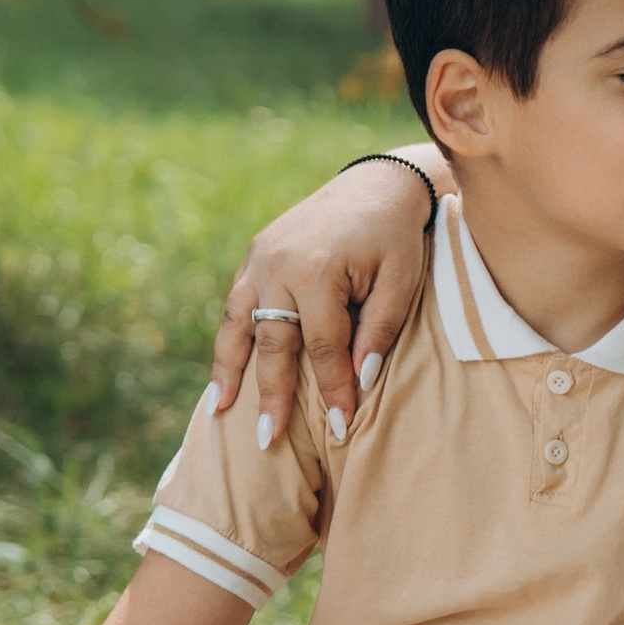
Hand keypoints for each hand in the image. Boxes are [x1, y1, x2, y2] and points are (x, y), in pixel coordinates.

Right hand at [208, 160, 433, 446]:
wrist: (376, 184)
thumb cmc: (396, 237)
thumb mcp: (402, 281)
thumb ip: (379, 330)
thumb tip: (360, 380)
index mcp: (318, 271)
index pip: (324, 348)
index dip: (333, 390)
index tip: (342, 428)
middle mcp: (279, 265)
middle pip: (273, 342)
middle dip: (272, 395)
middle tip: (267, 440)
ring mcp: (259, 258)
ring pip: (238, 324)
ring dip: (229, 371)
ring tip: (221, 412)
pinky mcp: (253, 255)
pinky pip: (234, 306)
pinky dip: (228, 341)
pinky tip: (224, 372)